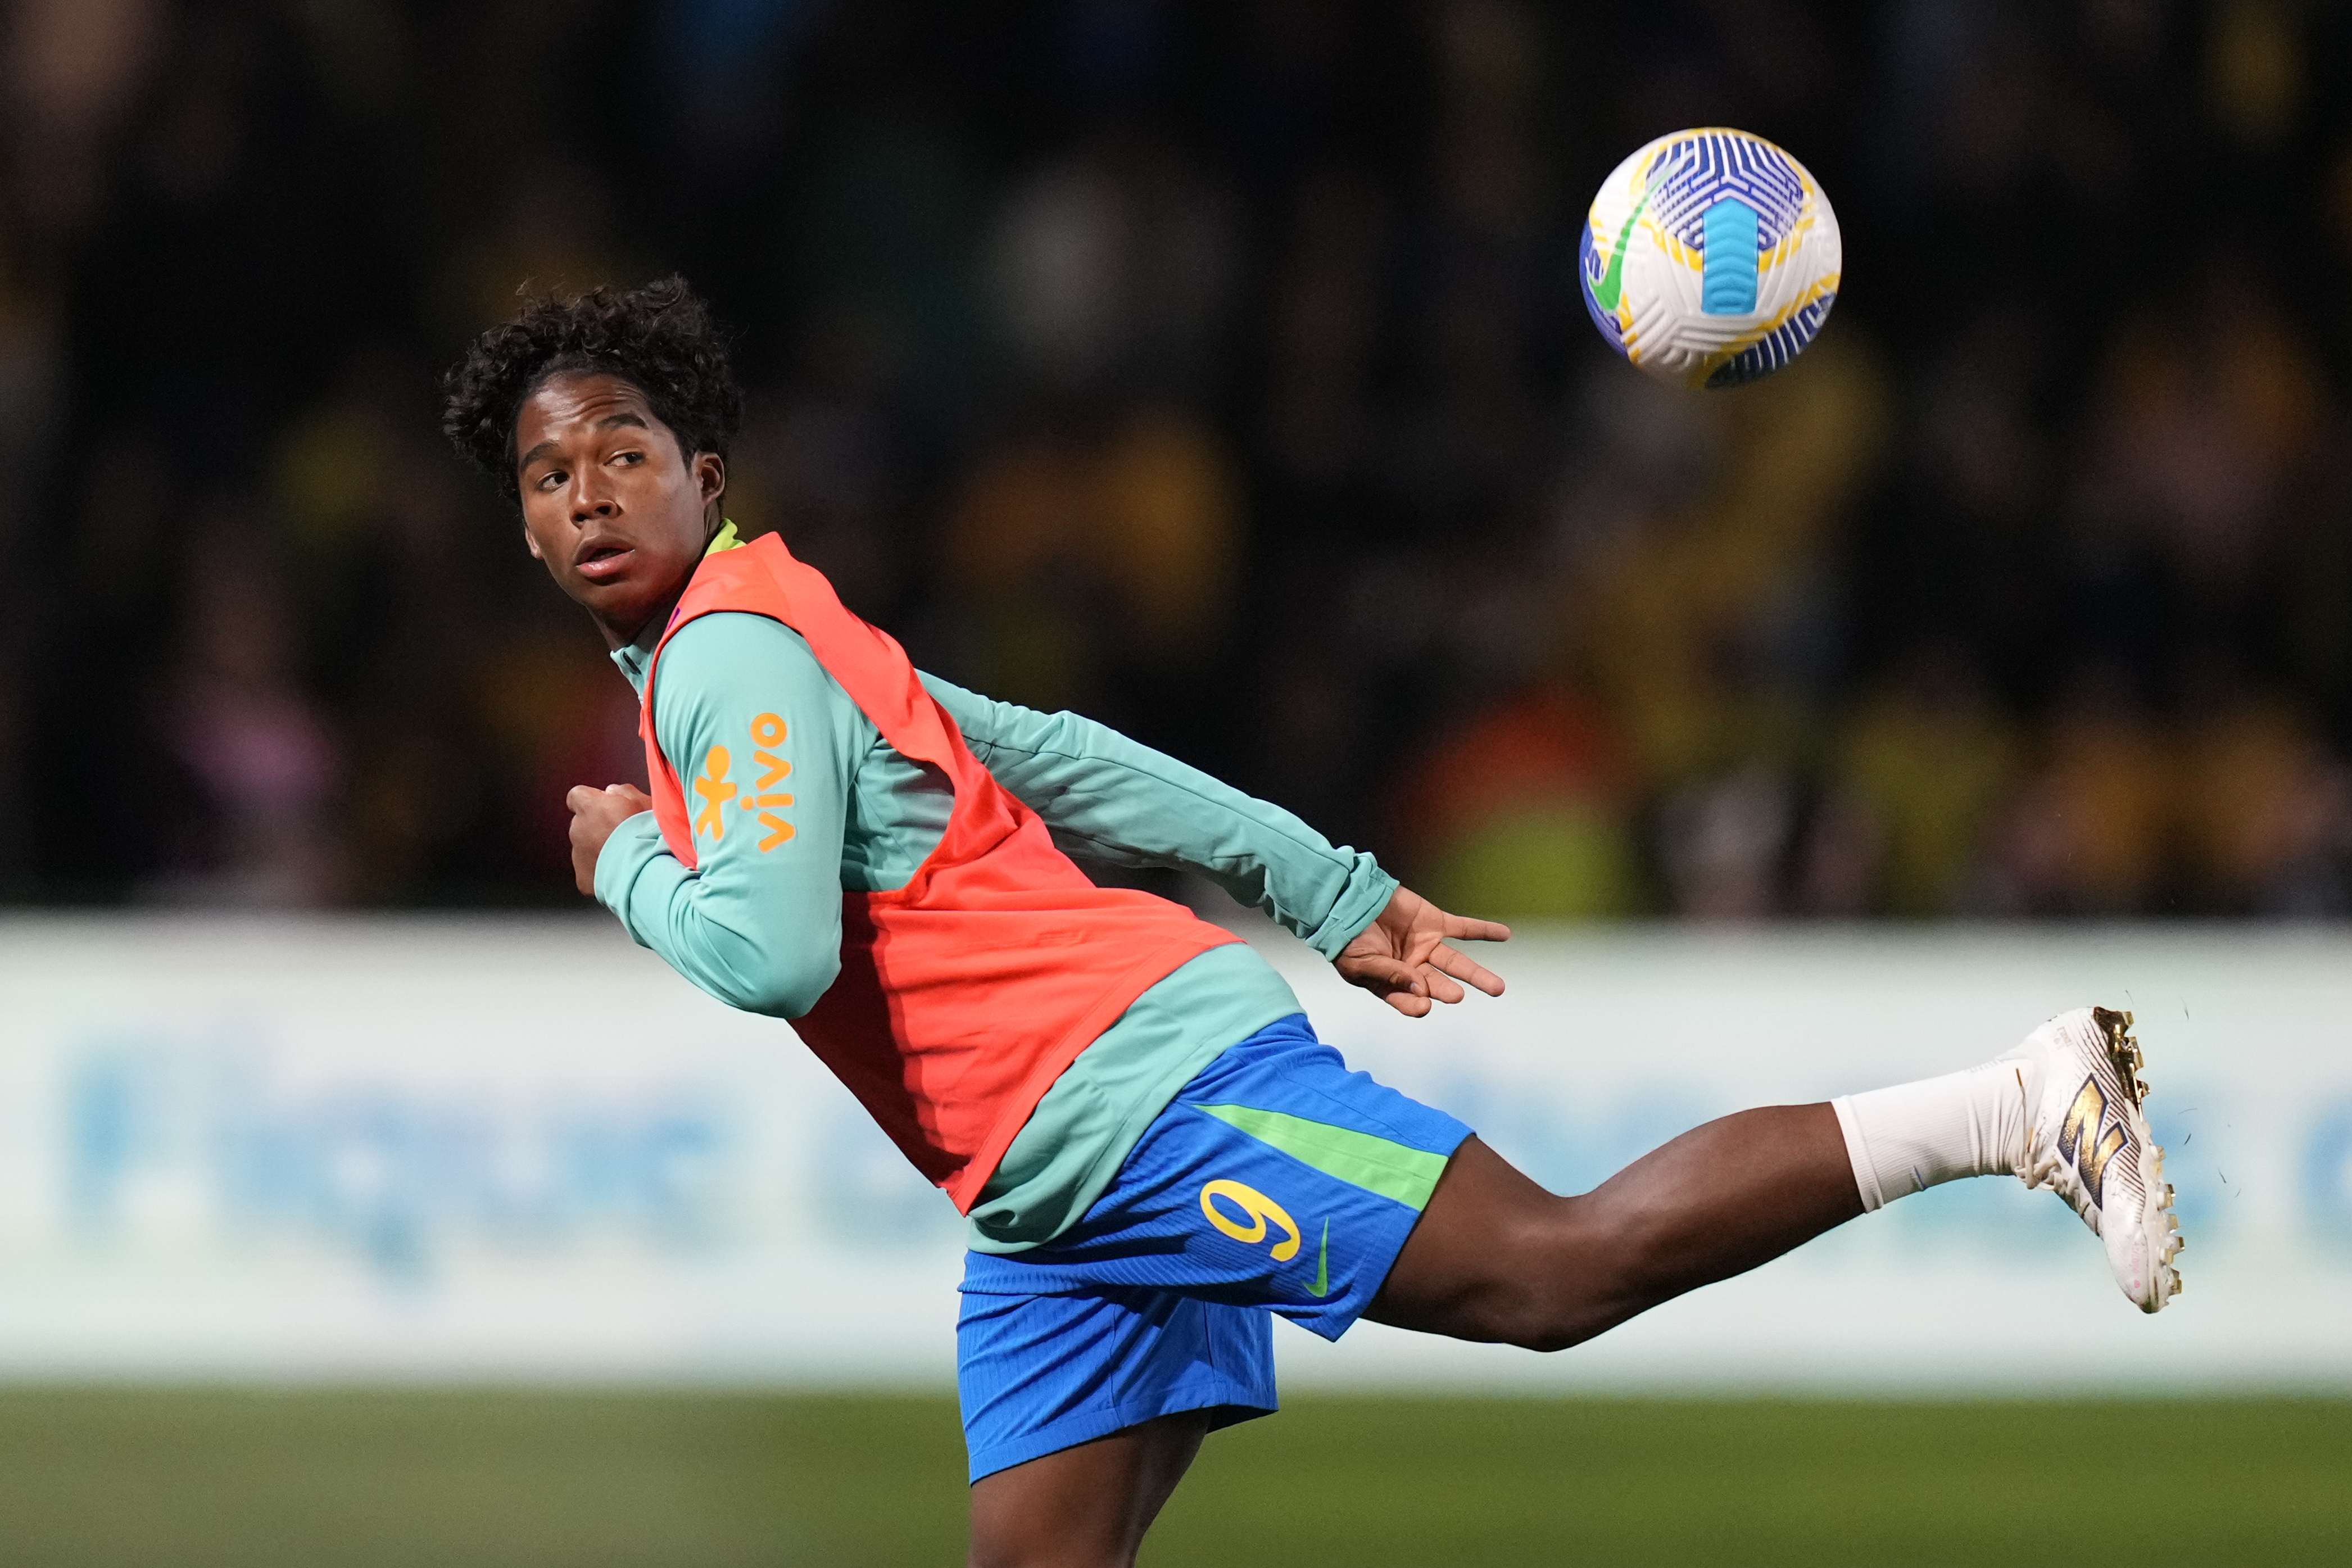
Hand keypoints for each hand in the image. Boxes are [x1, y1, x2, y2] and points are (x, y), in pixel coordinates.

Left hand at [567, 783, 652, 895]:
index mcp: (590, 807)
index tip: (604, 806)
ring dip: (600, 849)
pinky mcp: (583, 877)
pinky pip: (589, 871)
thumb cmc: (648, 833)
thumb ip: (624, 792)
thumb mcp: (644, 801)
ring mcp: (578, 855)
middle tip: (622, 835)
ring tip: (624, 856)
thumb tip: (612, 791)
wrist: (646, 868)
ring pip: (585, 848)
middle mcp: (578, 829)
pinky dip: (600, 871)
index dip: (591, 800)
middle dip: (598, 827)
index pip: (577, 796)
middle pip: (582, 824)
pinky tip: (619, 871)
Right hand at [1334, 886, 1509, 1017]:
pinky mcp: (1434, 922)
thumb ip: (1390, 976)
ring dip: (1478, 975)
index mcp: (1392, 983)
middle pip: (1438, 985)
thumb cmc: (1345, 938)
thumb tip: (1420, 990)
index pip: (1410, 1001)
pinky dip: (1484, 931)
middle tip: (1457, 996)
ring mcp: (1426, 946)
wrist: (1345, 900)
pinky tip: (1503, 935)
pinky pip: (1463, 929)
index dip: (1417, 1005)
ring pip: (1456, 963)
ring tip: (1497, 989)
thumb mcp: (1361, 963)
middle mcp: (1413, 968)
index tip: (1424, 1004)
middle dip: (1449, 992)